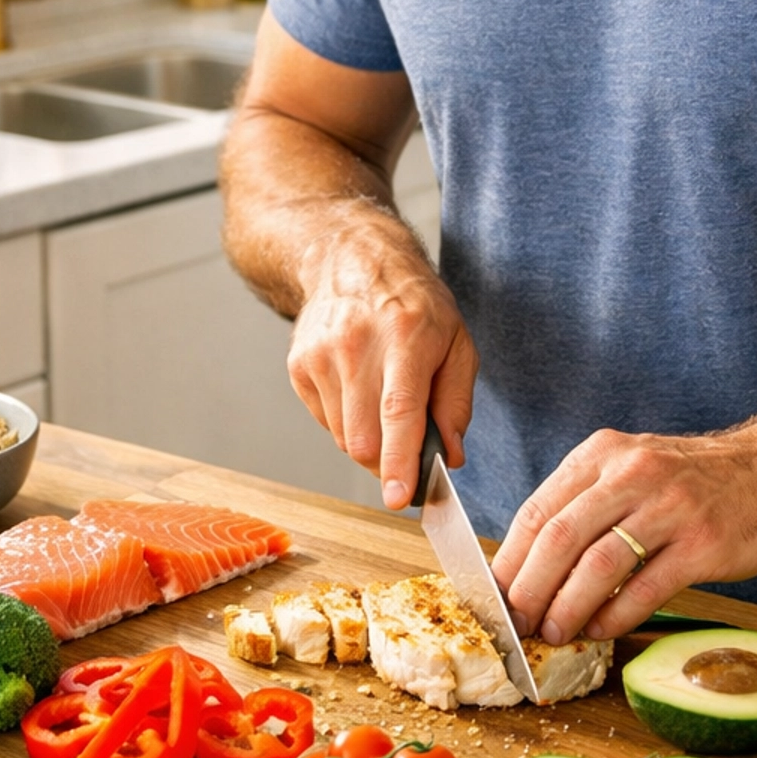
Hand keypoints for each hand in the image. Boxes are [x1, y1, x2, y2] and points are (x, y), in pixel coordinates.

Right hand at [286, 213, 477, 507]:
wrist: (351, 259)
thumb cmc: (414, 304)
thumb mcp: (456, 341)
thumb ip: (456, 402)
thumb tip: (451, 455)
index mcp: (405, 337)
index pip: (398, 412)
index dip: (398, 461)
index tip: (398, 498)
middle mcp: (356, 345)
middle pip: (364, 437)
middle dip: (388, 461)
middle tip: (409, 452)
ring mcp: (320, 356)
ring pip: (344, 438)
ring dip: (369, 440)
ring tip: (384, 402)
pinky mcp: (299, 366)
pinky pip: (326, 423)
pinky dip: (348, 422)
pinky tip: (359, 389)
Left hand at [492, 426, 756, 645]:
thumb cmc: (693, 480)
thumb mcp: (630, 468)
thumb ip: (584, 504)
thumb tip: (529, 566)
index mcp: (602, 454)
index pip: (538, 509)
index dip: (510, 560)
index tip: (494, 596)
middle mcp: (632, 473)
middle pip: (559, 537)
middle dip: (529, 589)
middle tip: (517, 624)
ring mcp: (670, 507)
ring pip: (598, 564)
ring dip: (567, 607)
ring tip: (554, 633)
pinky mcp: (704, 543)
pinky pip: (646, 586)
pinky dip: (615, 615)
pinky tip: (600, 631)